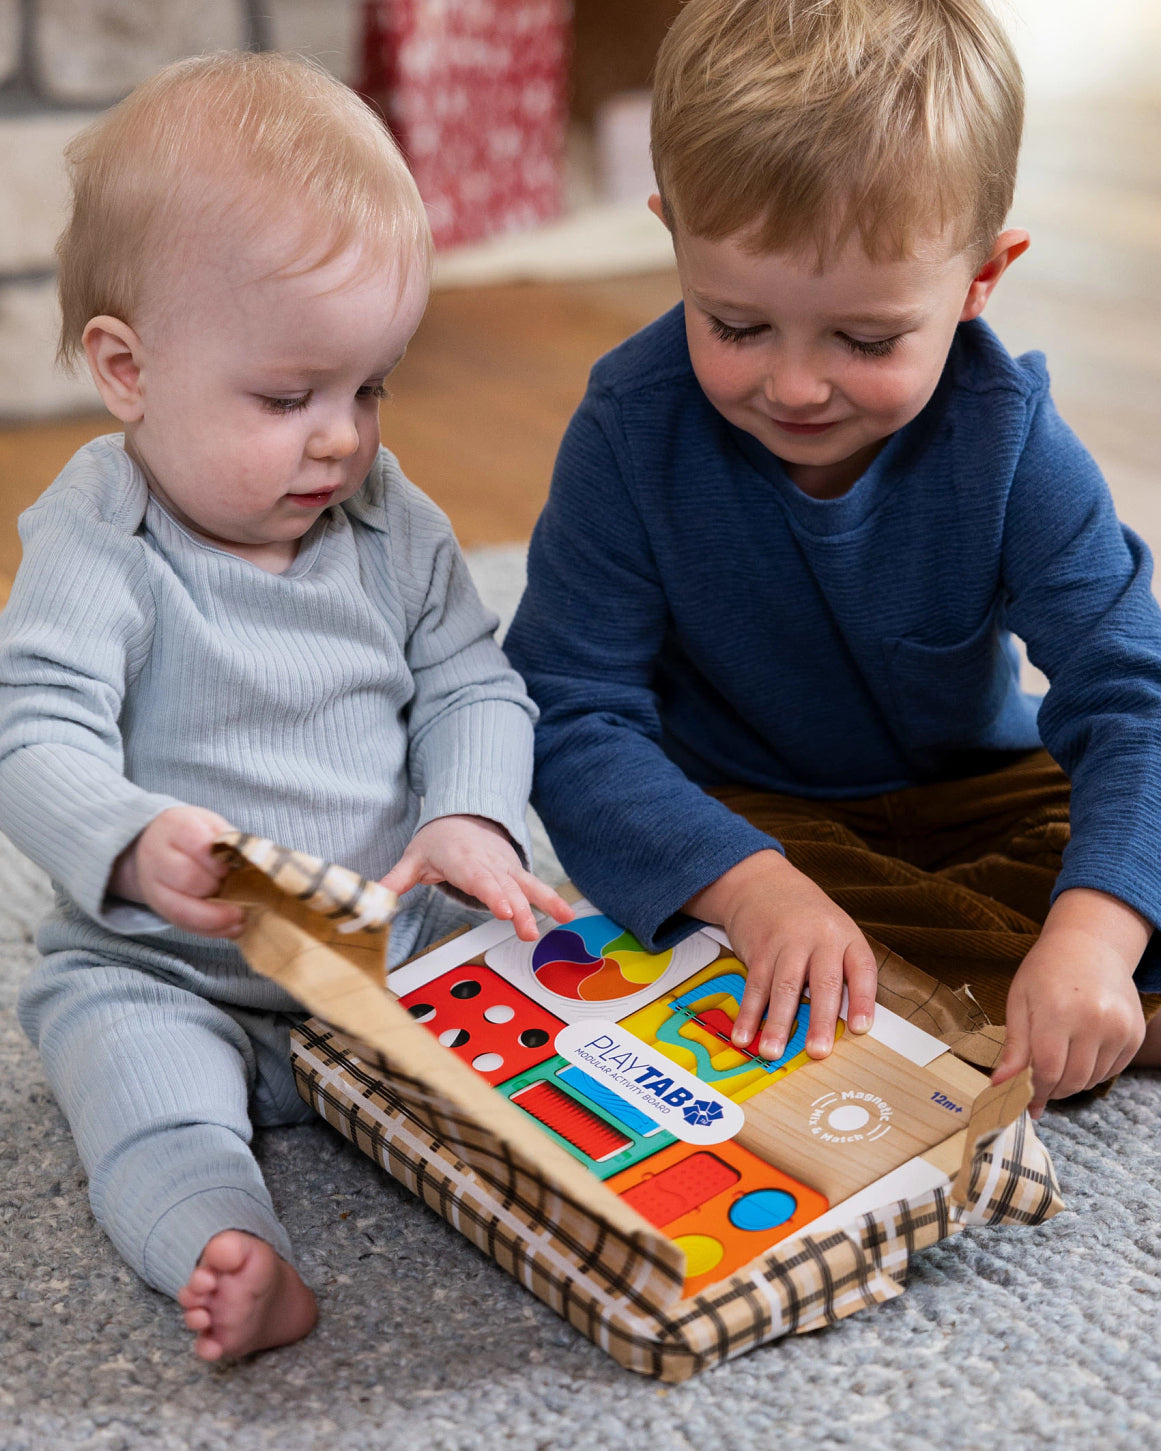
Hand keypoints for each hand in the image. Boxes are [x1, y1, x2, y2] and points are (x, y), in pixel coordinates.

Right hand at [109, 806, 244, 936]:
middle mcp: (158, 856)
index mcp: (176, 826)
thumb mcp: (212, 825)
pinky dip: (210, 930)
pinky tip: (230, 928)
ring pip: (182, 908)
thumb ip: (231, 841)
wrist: (155, 844)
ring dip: (216, 916)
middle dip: (217, 886)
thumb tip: (257, 862)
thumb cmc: (193, 835)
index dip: (220, 860)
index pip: (198, 844)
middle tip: (236, 886)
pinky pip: (183, 924)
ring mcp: (154, 885)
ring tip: (241, 916)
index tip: (234, 866)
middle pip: (188, 878)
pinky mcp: (159, 907)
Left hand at [380, 815, 572, 940]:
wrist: (463, 815)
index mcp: (463, 860)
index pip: (479, 880)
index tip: (504, 911)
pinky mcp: (517, 872)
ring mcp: (506, 867)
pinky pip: (536, 886)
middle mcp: (489, 863)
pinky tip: (567, 915)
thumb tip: (372, 900)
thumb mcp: (413, 858)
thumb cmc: (438, 840)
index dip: (493, 895)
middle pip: (506, 888)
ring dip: (543, 904)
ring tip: (561, 920)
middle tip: (528, 929)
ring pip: (526, 886)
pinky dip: (553, 899)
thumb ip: (395, 881)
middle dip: (520, 908)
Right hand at [686, 849, 876, 1059]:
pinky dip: (748, 1013)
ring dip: (777, 1023)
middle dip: (820, 1021)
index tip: (861, 1028)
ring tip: (773, 1052)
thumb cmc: (807, 919)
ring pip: (784, 987)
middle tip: (818, 1052)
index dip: (863, 1000)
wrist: (762, 883)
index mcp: (846, 937)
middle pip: (823, 983)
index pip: (862, 970)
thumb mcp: (835, 933)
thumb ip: (842, 972)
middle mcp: (819, 938)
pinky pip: (754, 985)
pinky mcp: (759, 949)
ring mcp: (786, 943)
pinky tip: (744, 1034)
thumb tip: (847, 1025)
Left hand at [991, 888, 1148, 1116]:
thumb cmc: (1046, 971)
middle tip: (1036, 1087)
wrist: (1089, 945)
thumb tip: (1000, 1087)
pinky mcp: (1134, 1034)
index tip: (1019, 1101)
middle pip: (1071, 1081)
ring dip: (1070, 1083)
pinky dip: (1091, 1072)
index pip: (1046, 1071)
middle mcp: (1095, 1021)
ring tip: (1055, 1064)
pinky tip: (1077, 1054)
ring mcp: (1120, 1028)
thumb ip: (1014, 1048)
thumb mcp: (1019, 1001)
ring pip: (1091, 1079)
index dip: (1031, 1091)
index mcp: (1058, 1012)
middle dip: (1050, 1091)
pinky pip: (1110, 1071)